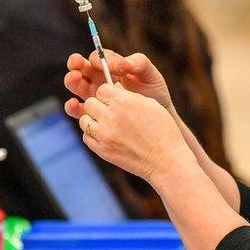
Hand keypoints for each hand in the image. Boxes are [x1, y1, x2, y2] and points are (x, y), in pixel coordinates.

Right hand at [64, 51, 171, 117]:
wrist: (156, 122)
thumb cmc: (154, 95)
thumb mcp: (151, 76)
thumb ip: (140, 64)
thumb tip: (125, 62)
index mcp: (110, 66)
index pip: (98, 57)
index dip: (99, 59)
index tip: (111, 67)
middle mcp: (98, 79)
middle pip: (80, 67)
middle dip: (76, 64)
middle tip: (78, 65)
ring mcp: (93, 96)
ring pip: (75, 85)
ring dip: (72, 81)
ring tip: (75, 78)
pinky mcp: (91, 114)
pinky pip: (77, 110)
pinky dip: (72, 106)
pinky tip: (75, 104)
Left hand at [73, 83, 192, 185]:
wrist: (165, 159)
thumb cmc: (163, 130)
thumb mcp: (150, 104)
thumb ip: (129, 95)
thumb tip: (114, 89)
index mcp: (123, 102)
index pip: (102, 89)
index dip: (108, 94)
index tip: (114, 99)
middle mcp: (110, 116)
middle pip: (90, 103)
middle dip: (99, 105)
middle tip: (109, 112)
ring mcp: (104, 134)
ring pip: (85, 120)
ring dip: (93, 120)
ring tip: (106, 124)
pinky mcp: (102, 150)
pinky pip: (86, 137)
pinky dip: (93, 135)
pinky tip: (105, 136)